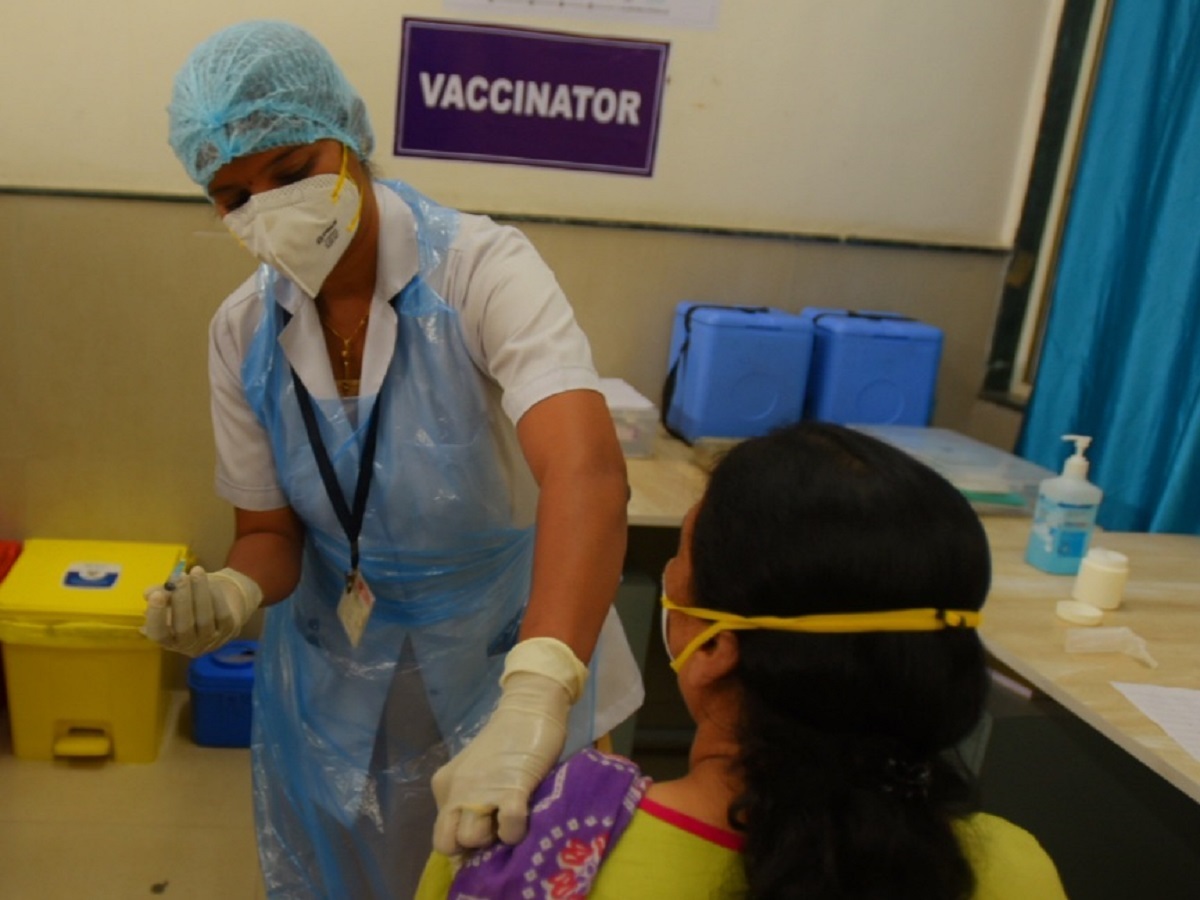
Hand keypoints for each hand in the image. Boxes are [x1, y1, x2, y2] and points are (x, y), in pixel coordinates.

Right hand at [142, 566, 261, 656]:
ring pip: (204, 619)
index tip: (156, 595)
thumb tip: (149, 592)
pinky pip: (222, 614)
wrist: (218, 604)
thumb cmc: (188, 602)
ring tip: (196, 571)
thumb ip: (160, 594)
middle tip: (180, 578)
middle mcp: (188, 645)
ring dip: (200, 593)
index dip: (156, 616)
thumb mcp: (171, 597)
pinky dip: (216, 596)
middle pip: (183, 627)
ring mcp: (210, 640)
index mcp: (168, 640)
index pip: (158, 634)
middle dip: (181, 600)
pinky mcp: (229, 631)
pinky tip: (212, 582)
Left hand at [431, 637, 588, 854]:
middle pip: (447, 843)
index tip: (483, 834)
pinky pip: (508, 827)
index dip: (462, 842)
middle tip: (495, 831)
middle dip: (472, 846)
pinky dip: (517, 831)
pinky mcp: (512, 788)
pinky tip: (525, 818)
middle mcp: (455, 790)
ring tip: (511, 821)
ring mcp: (481, 790)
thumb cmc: (507, 742)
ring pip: (472, 838)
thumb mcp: (476, 773)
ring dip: (495, 839)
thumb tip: (480, 840)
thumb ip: (470, 799)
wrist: (529, 709)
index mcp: (444, 785)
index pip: (441, 835)